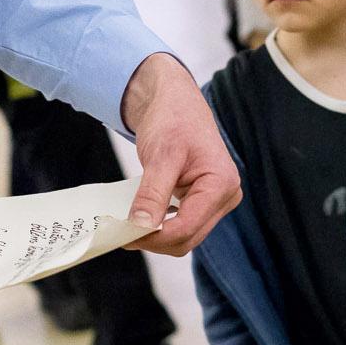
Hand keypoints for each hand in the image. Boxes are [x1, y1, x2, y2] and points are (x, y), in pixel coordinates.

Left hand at [119, 52, 240, 255]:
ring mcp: (216, 202)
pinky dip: (161, 228)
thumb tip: (141, 226)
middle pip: (187, 238)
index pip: (187, 227)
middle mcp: (226, 197)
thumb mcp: (160, 155)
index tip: (124, 235)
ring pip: (184, 237)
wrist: (176, 104)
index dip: (154, 237)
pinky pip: (182, 226)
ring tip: (127, 227)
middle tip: (120, 233)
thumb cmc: (174, 119)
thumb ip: (153, 193)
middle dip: (154, 240)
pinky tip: (141, 219)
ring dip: (156, 237)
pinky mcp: (203, 203)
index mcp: (222, 184)